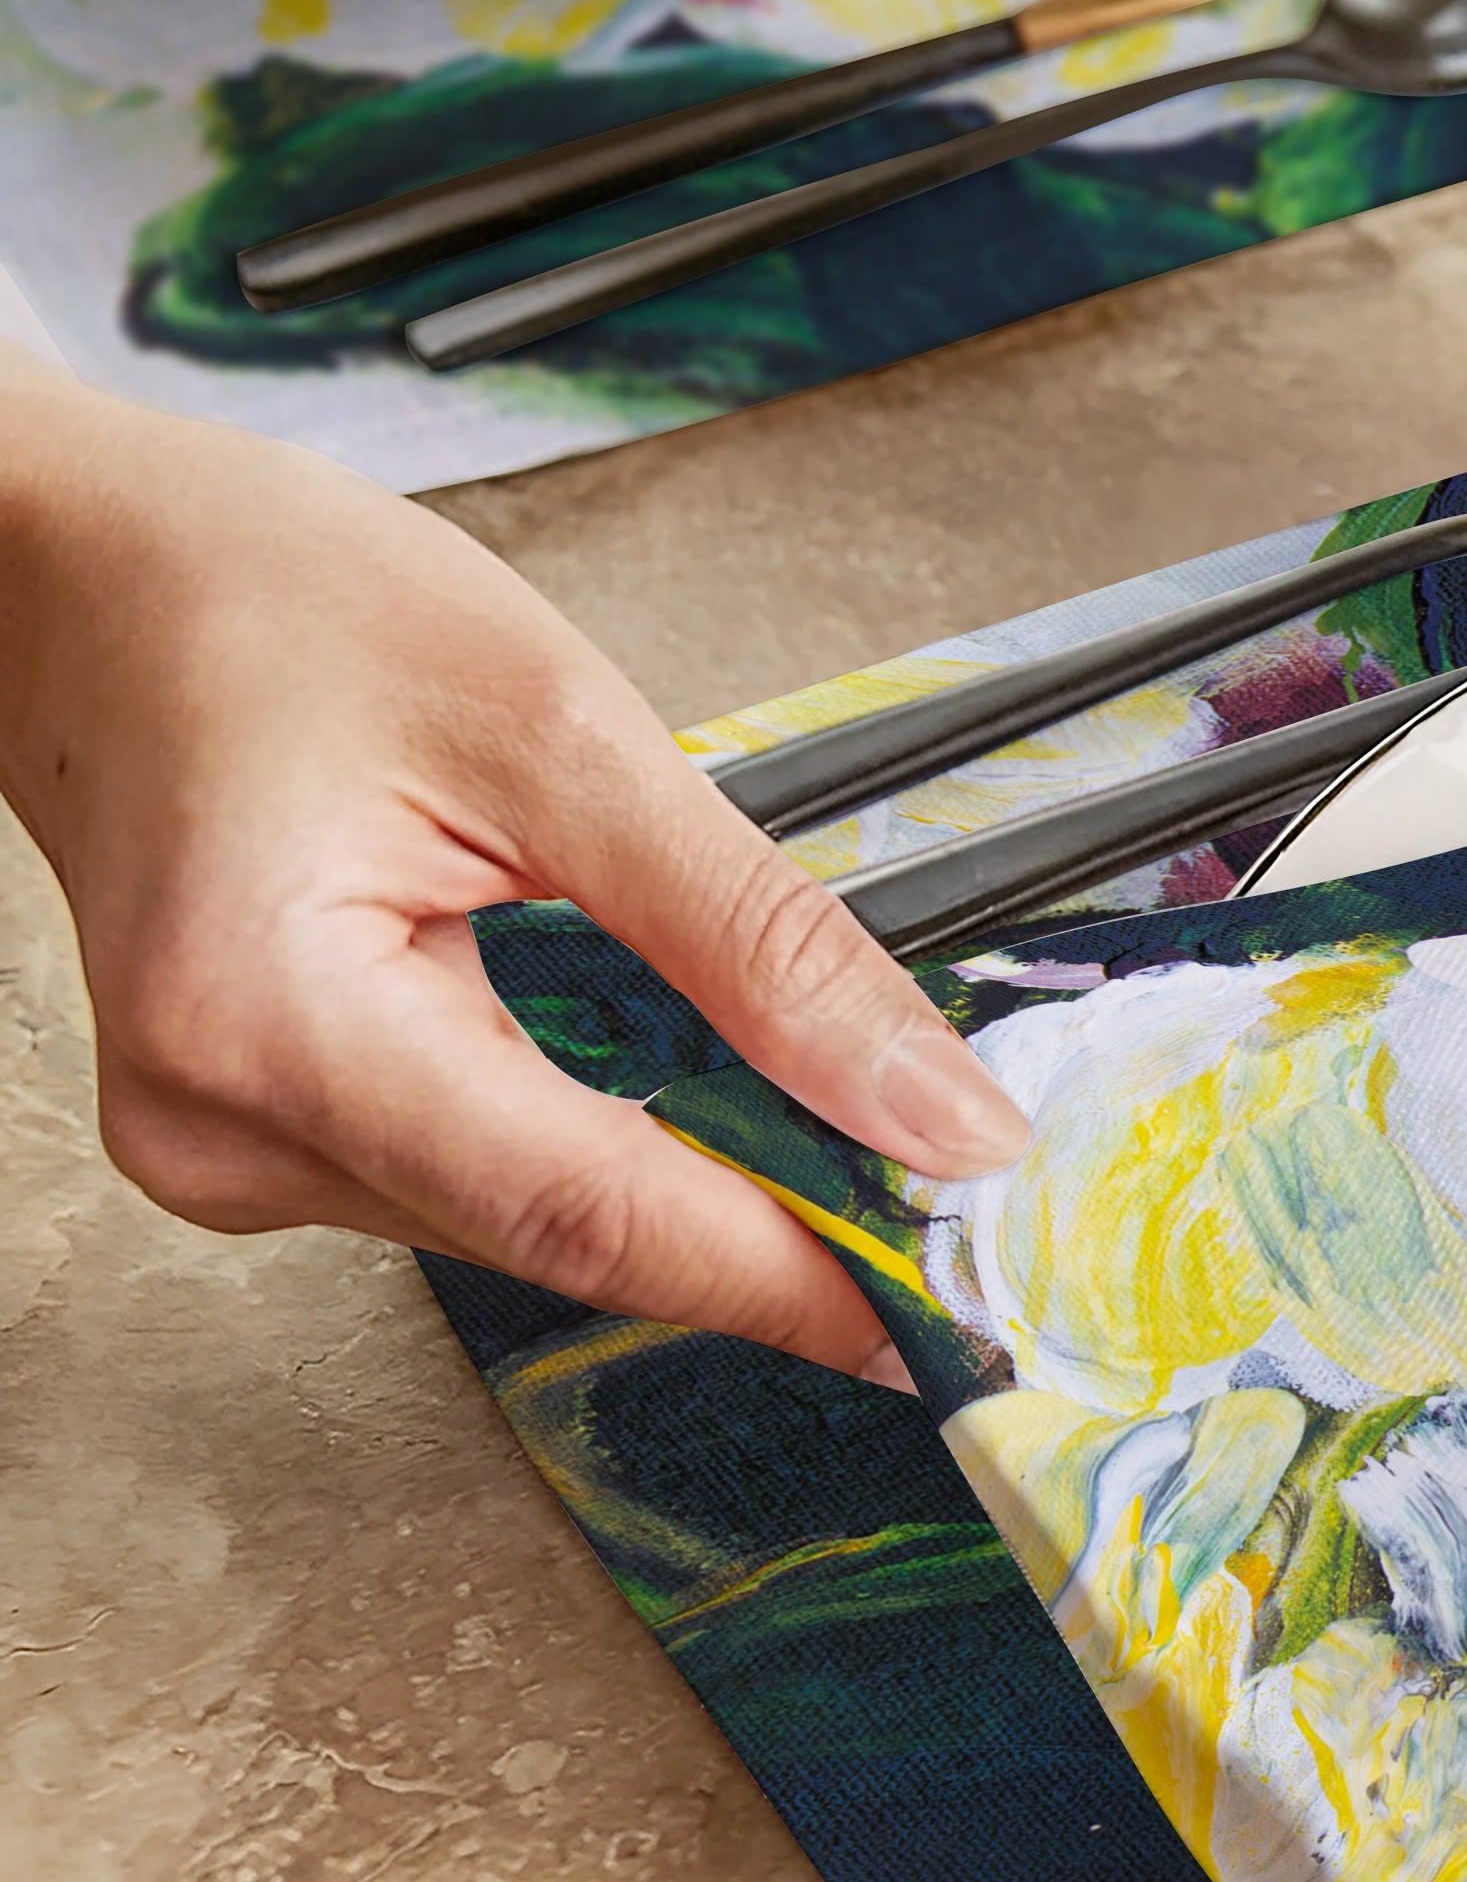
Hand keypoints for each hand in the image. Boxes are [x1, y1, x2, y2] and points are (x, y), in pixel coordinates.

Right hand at [0, 369, 1025, 1363]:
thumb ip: (759, 940)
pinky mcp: (266, 1134)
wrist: (77, 573)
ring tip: (855, 1128)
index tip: (952, 1308)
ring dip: (703, 1180)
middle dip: (778, 1225)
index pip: (592, 1215)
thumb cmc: (263, 602)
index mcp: (276, 1024)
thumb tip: (931, 1110)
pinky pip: (490, 1174)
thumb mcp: (562, 733)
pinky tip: (703, 1081)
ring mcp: (233, 1151)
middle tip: (963, 1213)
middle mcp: (229, 1129)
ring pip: (541, 1220)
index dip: (795, 1278)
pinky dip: (617, 1136)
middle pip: (573, 1234)